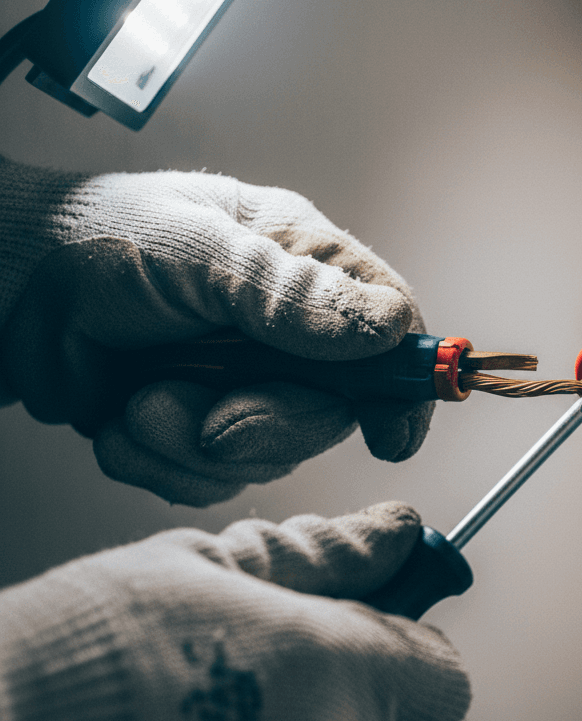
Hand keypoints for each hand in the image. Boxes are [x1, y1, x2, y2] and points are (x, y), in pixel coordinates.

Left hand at [0, 156, 434, 504]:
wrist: (3, 292)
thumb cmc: (89, 242)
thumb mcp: (194, 250)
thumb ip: (287, 291)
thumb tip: (382, 328)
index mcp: (302, 264)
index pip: (388, 327)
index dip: (403, 384)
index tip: (391, 430)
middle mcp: (287, 330)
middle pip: (333, 409)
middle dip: (269, 426)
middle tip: (213, 420)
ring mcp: (246, 383)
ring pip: (272, 454)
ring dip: (196, 444)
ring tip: (140, 401)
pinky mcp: (203, 428)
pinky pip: (214, 478)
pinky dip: (163, 462)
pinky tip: (125, 421)